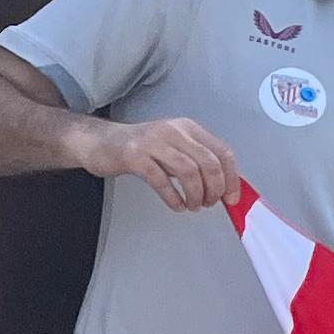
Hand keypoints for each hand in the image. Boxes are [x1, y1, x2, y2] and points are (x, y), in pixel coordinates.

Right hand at [84, 115, 240, 213]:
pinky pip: (161, 180)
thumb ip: (197, 162)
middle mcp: (174, 131)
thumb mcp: (175, 149)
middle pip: (208, 162)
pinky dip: (173, 197)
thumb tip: (224, 187)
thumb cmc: (142, 149)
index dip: (232, 178)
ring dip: (196, 194)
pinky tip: (177, 205)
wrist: (101, 142)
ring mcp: (153, 141)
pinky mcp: (134, 155)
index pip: (222, 152)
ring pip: (188, 171)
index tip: (232, 198)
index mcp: (189, 128)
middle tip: (209, 203)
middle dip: (214, 189)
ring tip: (193, 205)